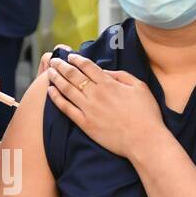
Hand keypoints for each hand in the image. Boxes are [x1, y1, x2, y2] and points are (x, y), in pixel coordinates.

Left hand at [45, 51, 163, 158]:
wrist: (144, 140)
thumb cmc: (146, 114)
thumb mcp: (139, 87)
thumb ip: (121, 75)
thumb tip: (104, 71)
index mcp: (109, 83)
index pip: (88, 66)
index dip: (77, 59)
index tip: (70, 56)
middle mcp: (96, 94)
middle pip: (74, 75)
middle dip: (62, 66)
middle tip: (54, 60)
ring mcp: (89, 109)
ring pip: (67, 89)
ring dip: (56, 78)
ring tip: (49, 72)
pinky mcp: (85, 124)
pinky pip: (66, 109)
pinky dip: (57, 98)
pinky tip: (50, 91)